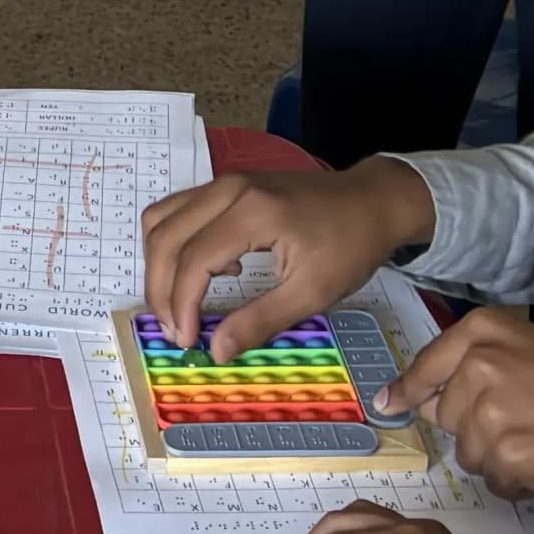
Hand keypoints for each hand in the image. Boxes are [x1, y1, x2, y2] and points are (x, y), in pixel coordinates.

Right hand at [137, 159, 435, 357]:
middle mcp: (228, 188)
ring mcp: (224, 182)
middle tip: (174, 330)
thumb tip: (216, 351)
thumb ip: (260, 320)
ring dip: (159, 265)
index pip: (193, 259)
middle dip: (159, 289)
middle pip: (165, 236)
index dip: (181, 304)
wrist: (374, 201)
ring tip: (179, 304)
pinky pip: (178, 211)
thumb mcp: (313, 291)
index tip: (187, 340)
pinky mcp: (227, 184)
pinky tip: (209, 271)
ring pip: (162, 219)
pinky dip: (176, 245)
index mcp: (252, 212)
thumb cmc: (350, 246)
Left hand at [380, 306, 533, 498]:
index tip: (389, 403)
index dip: (409, 389)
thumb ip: (479, 368)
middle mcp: (479, 362)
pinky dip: (517, 481)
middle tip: (529, 424)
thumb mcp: (533, 354)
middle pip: (447, 415)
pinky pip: (493, 479)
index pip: (428, 364)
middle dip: (479, 429)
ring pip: (468, 451)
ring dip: (500, 458)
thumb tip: (418, 402)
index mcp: (484, 330)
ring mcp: (488, 408)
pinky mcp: (502, 451)